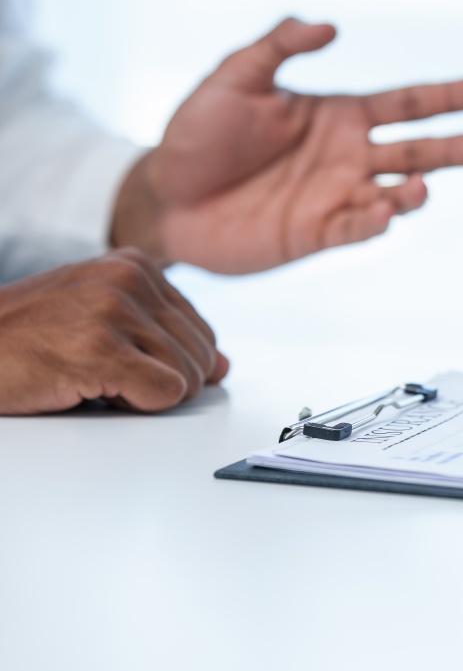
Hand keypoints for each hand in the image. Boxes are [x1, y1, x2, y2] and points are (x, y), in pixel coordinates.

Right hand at [0, 249, 227, 414]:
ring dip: (146, 394)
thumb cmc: (31, 337)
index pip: (202, 331)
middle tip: (111, 376)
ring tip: (96, 378)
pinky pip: (165, 393)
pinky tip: (96, 390)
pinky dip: (138, 405)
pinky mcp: (99, 348)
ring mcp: (114, 311)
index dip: (173, 362)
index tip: (127, 360)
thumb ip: (166, 333)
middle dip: (166, 381)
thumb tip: (223, 367)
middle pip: (201, 355)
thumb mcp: (103, 316)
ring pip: (188, 377)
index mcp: (136, 265)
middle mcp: (129, 279)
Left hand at [111, 19, 462, 272]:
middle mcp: (348, 156)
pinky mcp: (318, 235)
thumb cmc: (197, 133)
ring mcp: (336, 198)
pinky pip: (356, 230)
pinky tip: (383, 210)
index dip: (449, 96)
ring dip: (414, 191)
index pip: (407, 103)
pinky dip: (374, 222)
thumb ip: (278, 47)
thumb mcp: (234, 76)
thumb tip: (329, 26)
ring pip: (393, 193)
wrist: (165, 196)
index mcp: (339, 115)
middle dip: (453, 148)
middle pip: (415, 149)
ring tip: (420, 186)